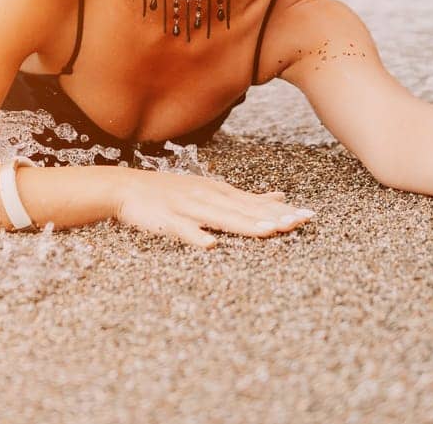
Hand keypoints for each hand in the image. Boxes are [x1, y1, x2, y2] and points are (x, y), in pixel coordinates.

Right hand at [111, 170, 313, 247]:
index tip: (307, 217)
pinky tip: (210, 245)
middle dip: (272, 217)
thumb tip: (279, 197)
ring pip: (219, 217)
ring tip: (268, 232)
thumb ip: (245, 198)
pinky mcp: (166, 221)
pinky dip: (196, 236)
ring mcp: (187, 208)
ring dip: (244, 224)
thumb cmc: (171, 192)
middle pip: (244, 209)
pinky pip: (182, 230)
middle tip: (299, 223)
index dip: (280, 210)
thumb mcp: (210, 189)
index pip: (255, 202)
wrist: (125, 187)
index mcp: (218, 192)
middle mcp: (207, 197)